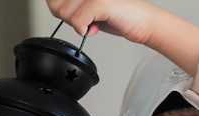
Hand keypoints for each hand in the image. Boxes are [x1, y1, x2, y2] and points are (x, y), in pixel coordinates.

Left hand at [46, 0, 198, 75]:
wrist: (145, 23)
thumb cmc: (121, 16)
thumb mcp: (91, 9)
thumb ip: (73, 7)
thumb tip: (53, 7)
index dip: (58, 7)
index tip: (71, 12)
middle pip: (55, 4)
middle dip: (67, 18)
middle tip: (84, 19)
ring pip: (65, 13)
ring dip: (77, 25)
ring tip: (92, 22)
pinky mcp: (101, 2)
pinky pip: (77, 20)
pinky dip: (82, 29)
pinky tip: (92, 29)